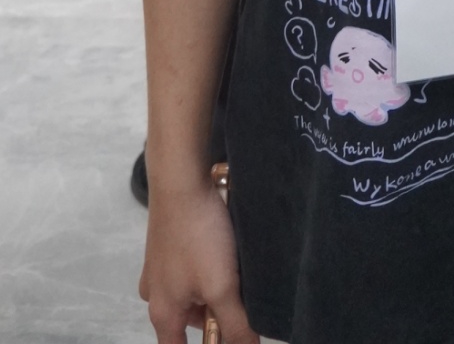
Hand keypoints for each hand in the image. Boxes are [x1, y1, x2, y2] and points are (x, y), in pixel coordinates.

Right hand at [140, 179, 258, 343]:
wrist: (181, 178)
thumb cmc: (198, 236)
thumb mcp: (222, 287)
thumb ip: (236, 325)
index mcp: (163, 313)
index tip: (225, 335)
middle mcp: (156, 292)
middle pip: (192, 321)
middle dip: (218, 314)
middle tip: (242, 297)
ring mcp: (160, 265)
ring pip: (195, 290)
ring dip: (218, 286)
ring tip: (238, 266)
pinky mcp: (170, 242)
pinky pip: (193, 266)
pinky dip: (212, 264)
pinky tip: (227, 247)